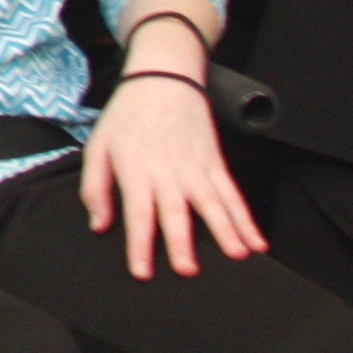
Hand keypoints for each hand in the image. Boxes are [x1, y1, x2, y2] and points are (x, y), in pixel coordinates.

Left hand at [84, 73, 266, 279]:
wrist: (162, 79)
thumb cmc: (125, 117)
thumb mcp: (98, 146)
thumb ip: (95, 188)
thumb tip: (99, 226)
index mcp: (135, 170)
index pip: (137, 214)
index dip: (139, 244)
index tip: (143, 273)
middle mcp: (167, 172)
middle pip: (175, 211)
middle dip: (182, 242)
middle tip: (188, 270)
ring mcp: (195, 167)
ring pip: (213, 203)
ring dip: (226, 231)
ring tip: (238, 257)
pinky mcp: (215, 163)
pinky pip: (233, 194)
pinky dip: (246, 219)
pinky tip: (257, 242)